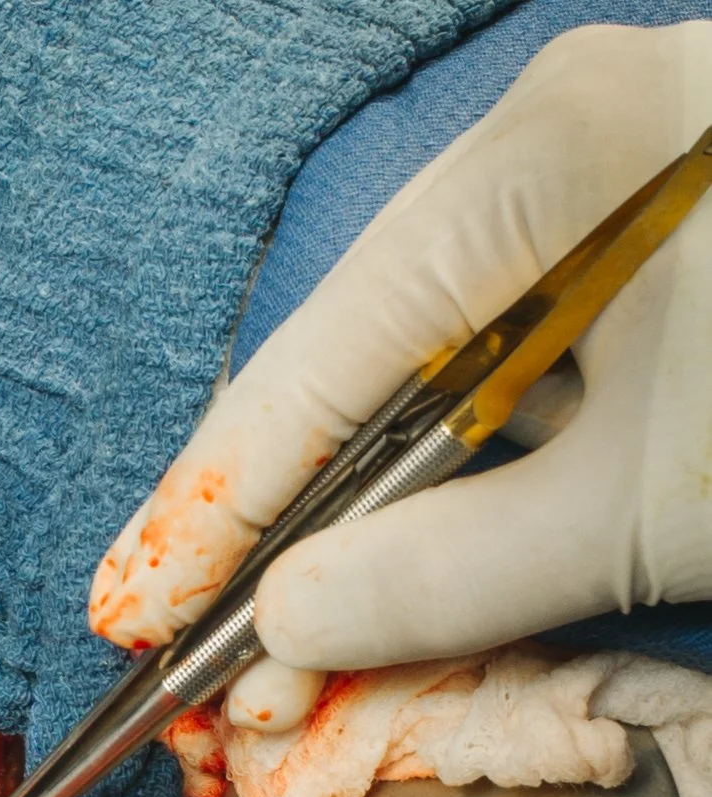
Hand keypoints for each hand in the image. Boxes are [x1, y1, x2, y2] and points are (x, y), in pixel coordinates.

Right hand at [88, 21, 711, 732]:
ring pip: (436, 370)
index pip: (317, 363)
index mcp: (542, 160)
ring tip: (316, 634)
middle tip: (223, 653)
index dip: (212, 506)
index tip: (137, 612)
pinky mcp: (664, 234)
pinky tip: (431, 556)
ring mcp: (615, 180)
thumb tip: (288, 633)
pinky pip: (519, 365)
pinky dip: (474, 474)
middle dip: (289, 526)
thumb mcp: (660, 499)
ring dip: (380, 513)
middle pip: (361, 363)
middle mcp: (558, 142)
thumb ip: (452, 572)